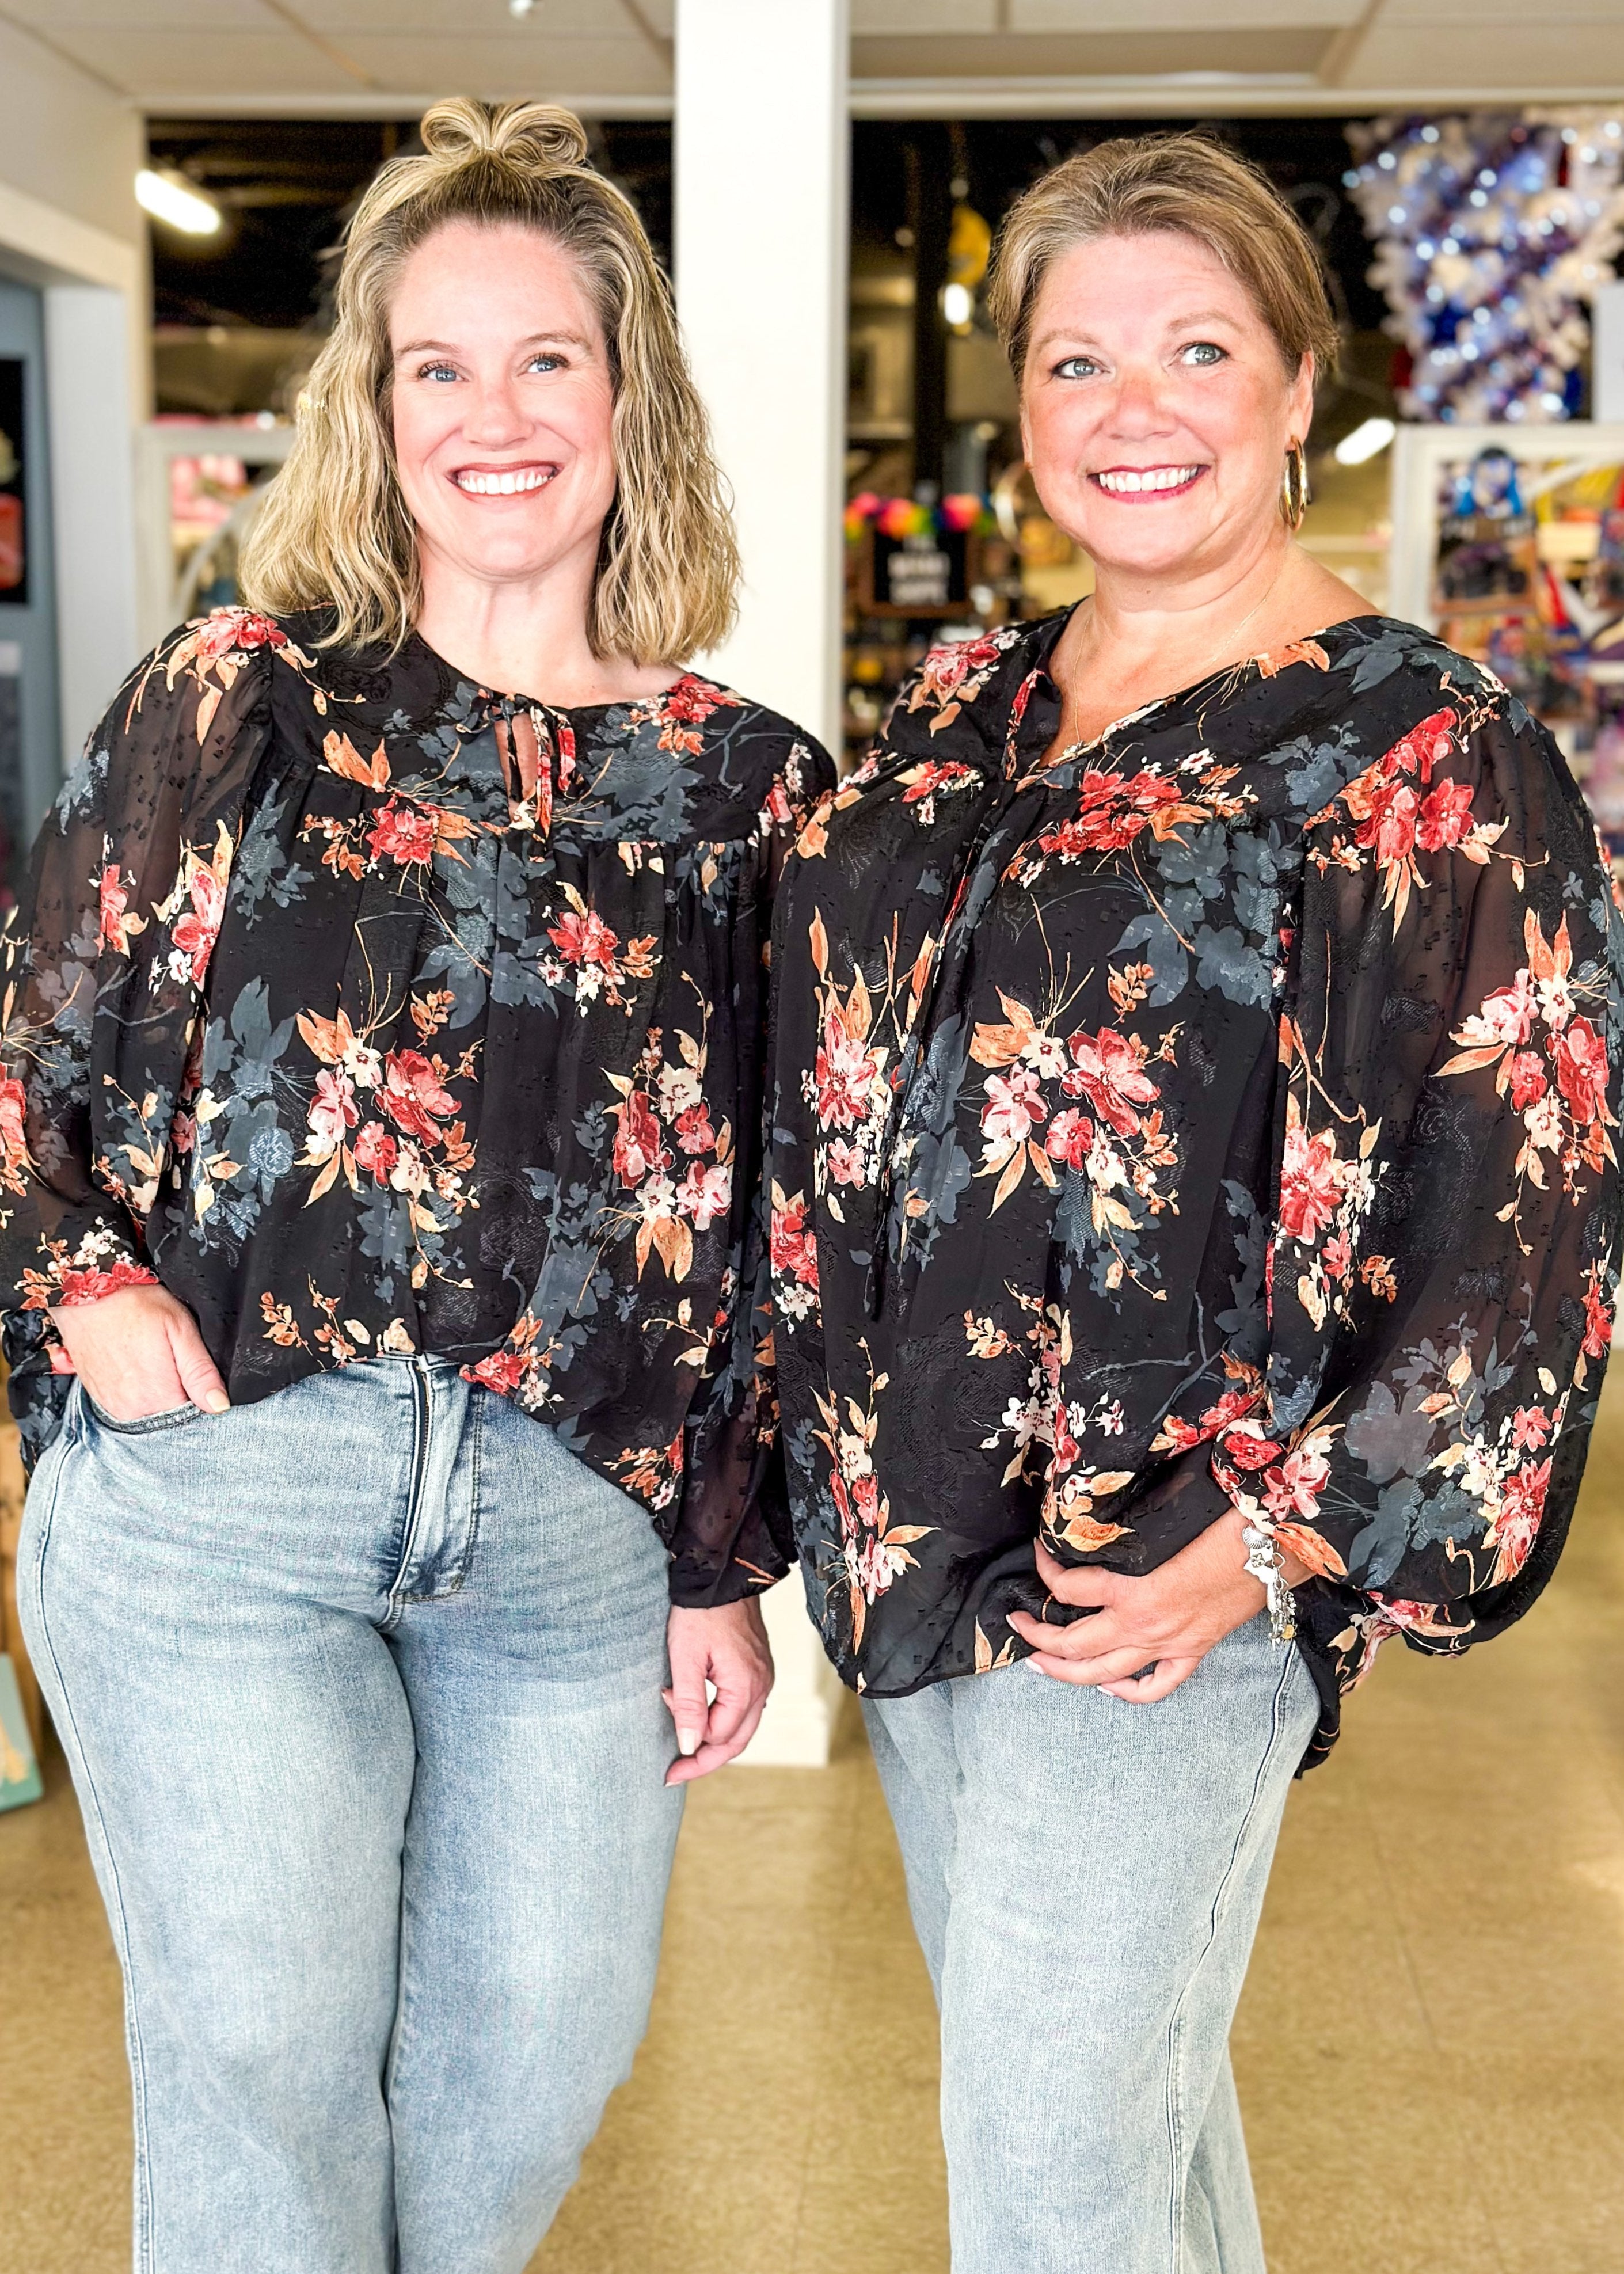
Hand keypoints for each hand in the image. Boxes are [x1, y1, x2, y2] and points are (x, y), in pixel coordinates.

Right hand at [48, 1284, 229, 1423]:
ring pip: (149, 1410)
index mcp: (158, 1396)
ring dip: (156, 1391)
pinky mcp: (99, 1397)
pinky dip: (137, 1389)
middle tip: (171, 1359)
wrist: (86, 1295)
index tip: (194, 1372)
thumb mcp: (180, 1329)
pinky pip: (128, 1404)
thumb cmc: (133, 1304)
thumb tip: (218, 1405)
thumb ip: (201, 1371)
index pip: (193, 1415)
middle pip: (170, 1415)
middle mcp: (132, 1409)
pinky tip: (137, 1365)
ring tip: (152, 1359)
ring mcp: (112, 1405)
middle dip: (178, 1393)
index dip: (200, 1395)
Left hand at [663, 1597, 773, 1784]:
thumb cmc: (699, 1613)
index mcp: (745, 1686)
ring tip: (685, 1750)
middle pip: (737, 1741)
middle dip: (705, 1760)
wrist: (721, 1576)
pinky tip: (701, 1719)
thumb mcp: (685, 1658)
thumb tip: (688, 1746)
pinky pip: (745, 1708)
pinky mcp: (758, 1669)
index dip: (691, 1748)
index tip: (665, 1755)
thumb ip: (687, 1704)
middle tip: (674, 1774)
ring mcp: (763, 1677)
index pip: (720, 1738)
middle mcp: (762, 1686)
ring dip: (714, 1741)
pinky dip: (723, 1721)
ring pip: (742, 1727)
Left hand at [1006, 1509, 1305, 1703]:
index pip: (1067, 1586)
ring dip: (1063, 1670)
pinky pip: (1154, 1686)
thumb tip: (1089, 1515)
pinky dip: (1126, 1691)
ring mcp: (1168, 1645)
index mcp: (1134, 1589)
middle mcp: (1144, 1625)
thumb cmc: (1225, 1522)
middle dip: (1036, 1635)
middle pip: (1072, 1644)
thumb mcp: (1164, 1520)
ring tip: (1038, 1661)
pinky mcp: (1192, 1653)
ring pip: (1101, 1674)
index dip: (1043, 1569)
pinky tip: (1108, 1683)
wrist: (1278, 1546)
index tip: (1036, 1551)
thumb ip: (1123, 1527)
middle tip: (1017, 1622)